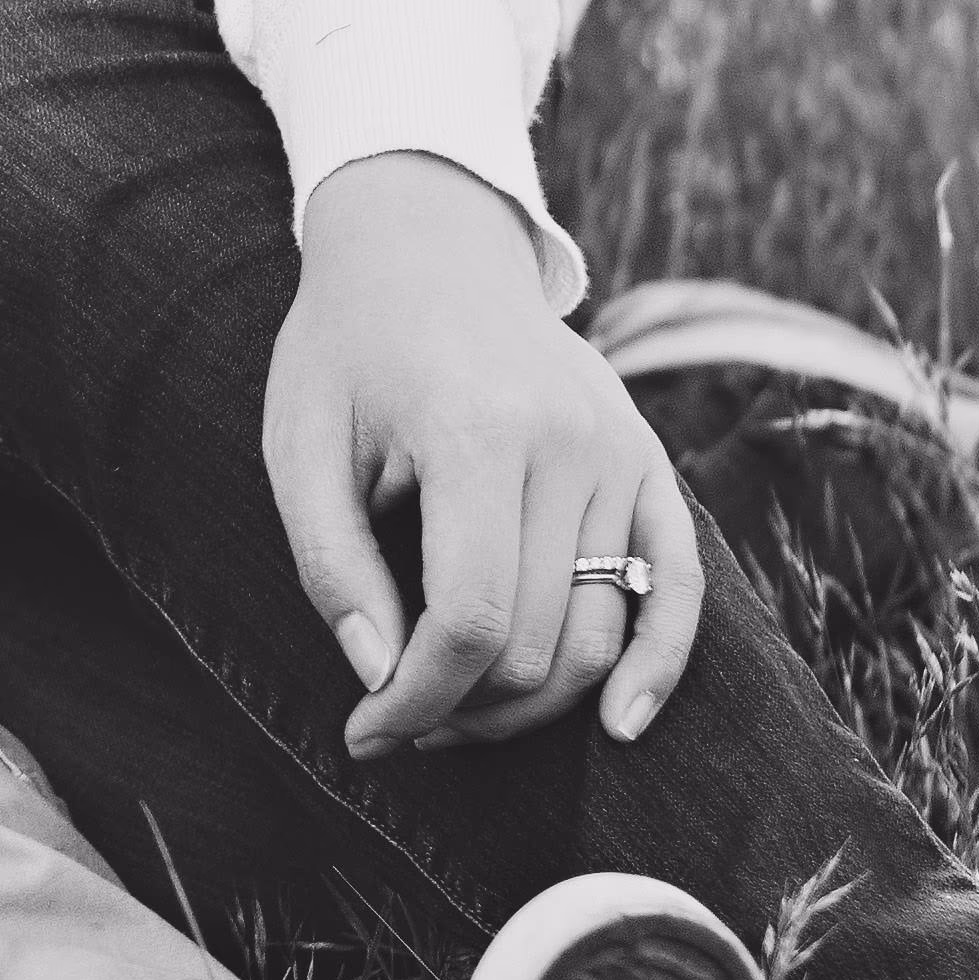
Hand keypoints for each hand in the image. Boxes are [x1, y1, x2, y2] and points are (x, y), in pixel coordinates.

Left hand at [262, 151, 702, 751]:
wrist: (425, 248)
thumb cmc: (347, 353)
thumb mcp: (300, 448)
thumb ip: (332, 568)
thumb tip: (379, 679)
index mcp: (475, 433)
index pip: (470, 620)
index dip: (417, 699)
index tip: (366, 731)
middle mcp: (568, 443)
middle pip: (537, 642)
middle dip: (462, 709)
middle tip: (394, 715)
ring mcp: (621, 450)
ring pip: (599, 633)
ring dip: (530, 702)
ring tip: (454, 712)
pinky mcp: (649, 459)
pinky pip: (678, 582)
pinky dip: (657, 662)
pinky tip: (618, 723)